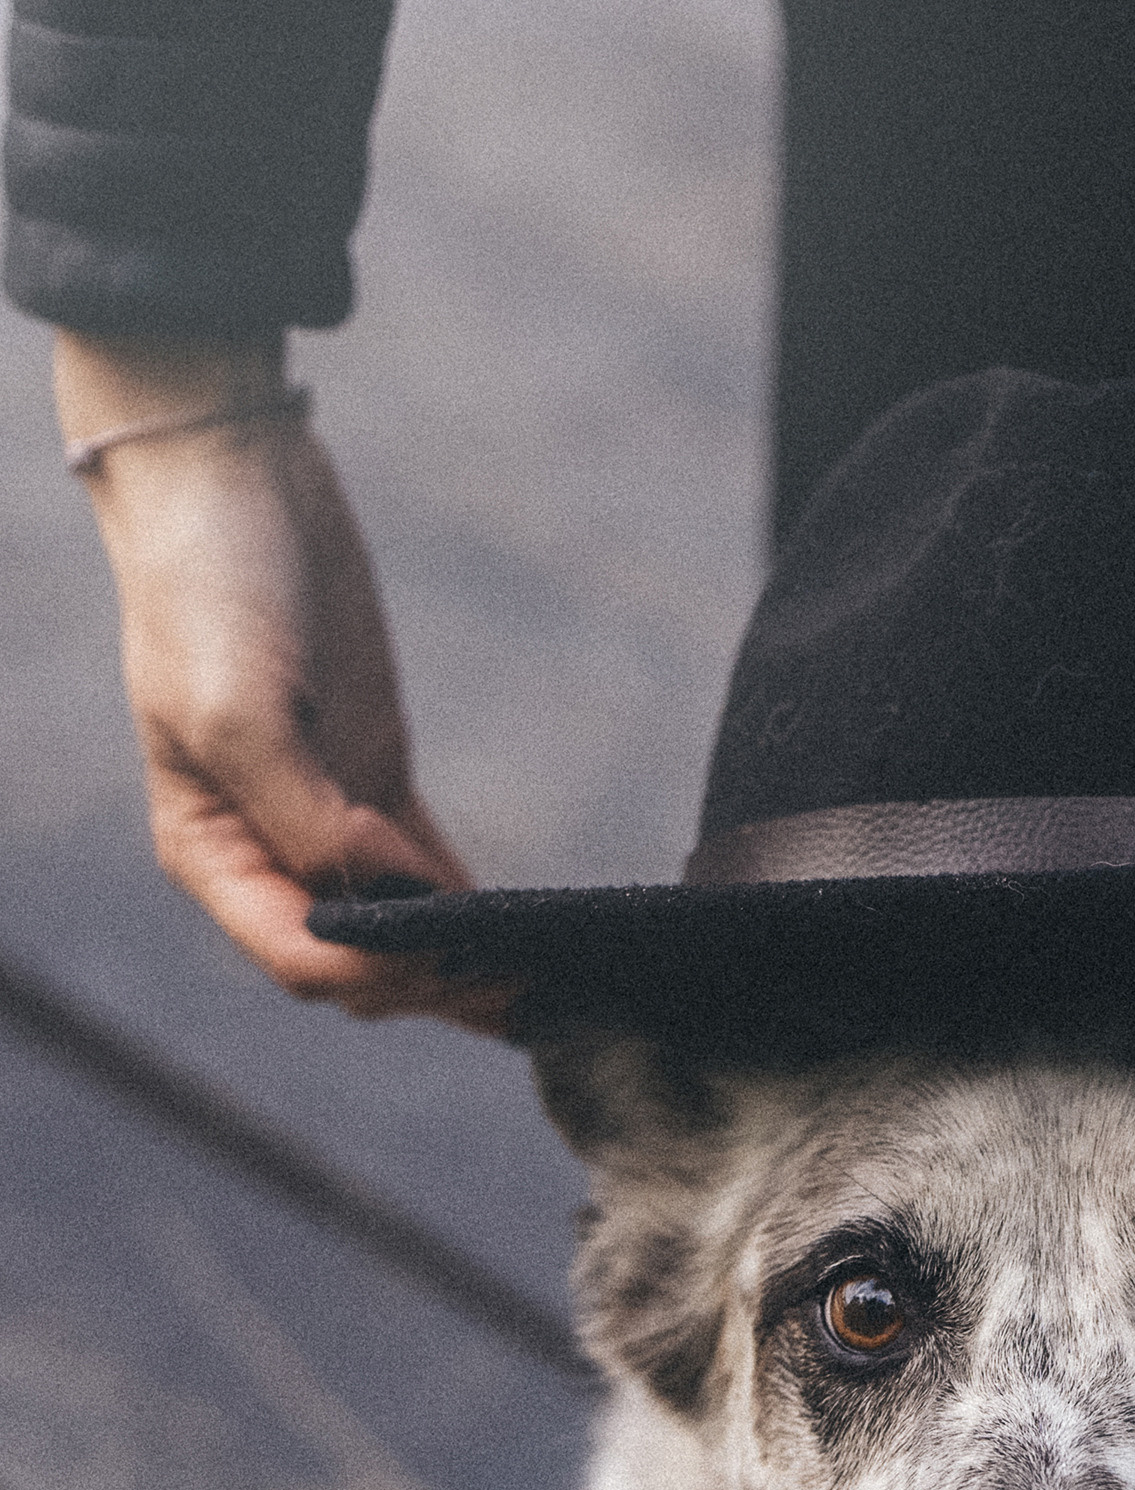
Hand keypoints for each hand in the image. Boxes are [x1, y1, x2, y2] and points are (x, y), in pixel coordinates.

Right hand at [53, 332, 510, 1031]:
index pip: (299, 956)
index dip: (376, 968)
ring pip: (399, 933)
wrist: (234, 478)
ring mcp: (325, 823)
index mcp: (213, 850)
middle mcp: (265, 853)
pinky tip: (529, 950)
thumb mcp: (241, 712)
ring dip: (462, 964)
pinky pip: (429, 879)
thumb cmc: (210, 587)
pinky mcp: (375, 786)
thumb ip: (307, 821)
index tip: (443, 942)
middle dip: (430, 979)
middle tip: (516, 976)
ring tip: (545, 987)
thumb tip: (392, 892)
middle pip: (356, 962)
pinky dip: (472, 916)